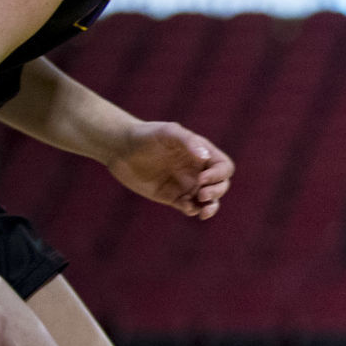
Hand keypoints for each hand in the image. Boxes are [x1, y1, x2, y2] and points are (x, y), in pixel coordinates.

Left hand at [105, 121, 233, 219]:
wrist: (121, 148)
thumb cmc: (147, 135)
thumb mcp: (168, 132)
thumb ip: (188, 142)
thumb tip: (206, 157)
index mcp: (203, 154)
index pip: (224, 167)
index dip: (219, 175)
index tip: (202, 178)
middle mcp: (198, 170)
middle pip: (221, 185)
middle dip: (217, 192)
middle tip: (202, 194)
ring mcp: (186, 185)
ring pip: (209, 201)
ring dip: (211, 207)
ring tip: (203, 212)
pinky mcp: (172, 197)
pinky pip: (189, 207)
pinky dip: (192, 210)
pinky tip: (186, 208)